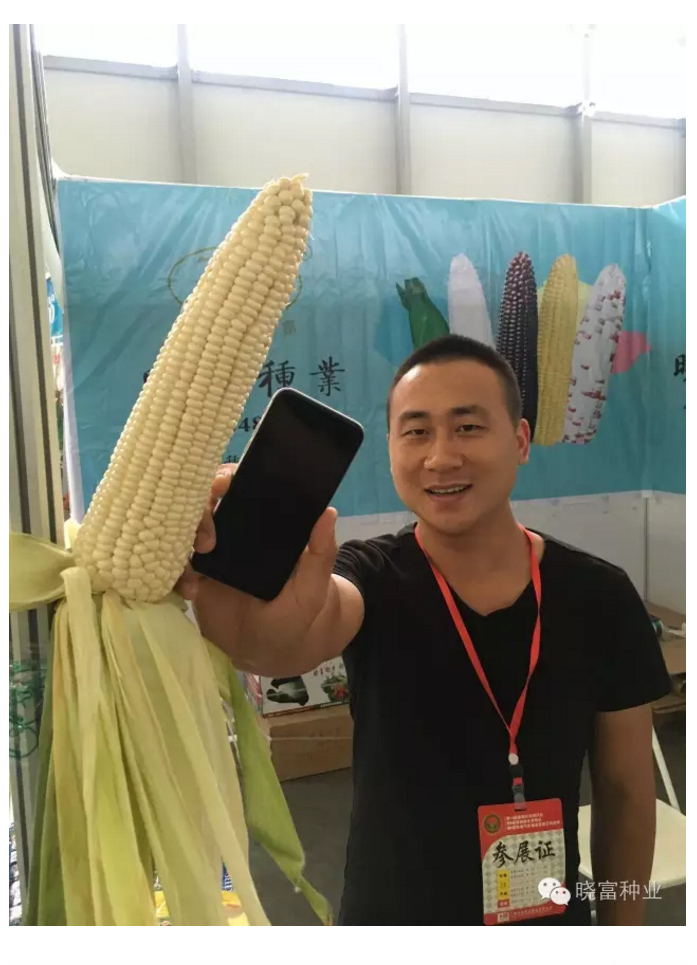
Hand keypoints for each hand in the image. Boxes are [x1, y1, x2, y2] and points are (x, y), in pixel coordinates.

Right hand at [176, 463, 338, 666]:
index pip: (239, 488)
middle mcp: (231, 532)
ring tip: (201, 556)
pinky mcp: (193, 578)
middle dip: (200, 508)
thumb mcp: (312, 588)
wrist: (270, 651)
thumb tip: (329, 513)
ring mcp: (208, 554)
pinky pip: (173, 566)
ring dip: (184, 536)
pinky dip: (177, 573)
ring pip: (183, 529)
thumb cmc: (293, 614)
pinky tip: (192, 590)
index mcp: (259, 524)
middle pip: (203, 502)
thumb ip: (321, 555)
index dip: (227, 479)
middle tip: (208, 536)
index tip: (223, 485)